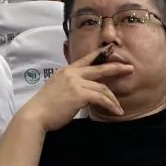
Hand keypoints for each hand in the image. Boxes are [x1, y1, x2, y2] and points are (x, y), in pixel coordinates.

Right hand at [18, 47, 134, 131]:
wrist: (36, 115)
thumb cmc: (46, 107)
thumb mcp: (58, 89)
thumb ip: (71, 86)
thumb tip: (84, 92)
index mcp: (67, 70)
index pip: (87, 59)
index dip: (101, 54)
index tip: (112, 51)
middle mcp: (72, 73)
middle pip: (100, 68)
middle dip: (117, 68)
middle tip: (130, 69)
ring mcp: (76, 82)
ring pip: (102, 88)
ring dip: (113, 99)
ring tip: (119, 108)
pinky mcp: (79, 94)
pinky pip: (101, 98)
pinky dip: (110, 105)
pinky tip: (116, 112)